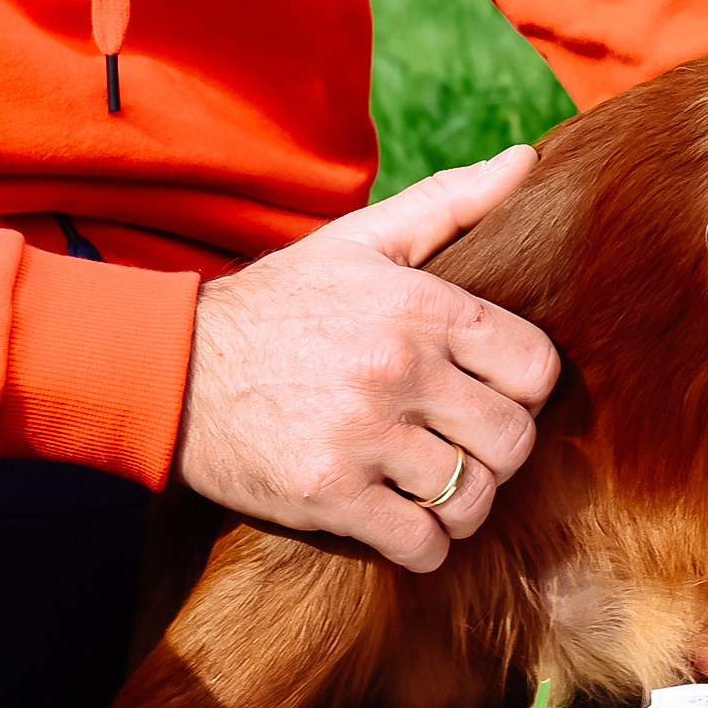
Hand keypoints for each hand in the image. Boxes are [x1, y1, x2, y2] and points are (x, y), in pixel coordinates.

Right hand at [174, 145, 558, 570]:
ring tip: (436, 488)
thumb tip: (528, 161)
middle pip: (514, 440)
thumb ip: (450, 203)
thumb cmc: (280, 305)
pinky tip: (405, 524)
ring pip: (474, 496)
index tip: (494, 394)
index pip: (536, 367)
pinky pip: (422, 544)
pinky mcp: (330, 495)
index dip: (525, 390)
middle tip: (468, 447)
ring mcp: (364, 435)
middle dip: (500, 452)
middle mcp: (398, 369)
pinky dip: (425, 546)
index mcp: (419, 305)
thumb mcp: (360, 240)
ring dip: (464, 503)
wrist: (171, 367)